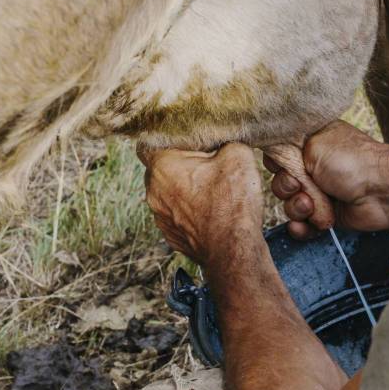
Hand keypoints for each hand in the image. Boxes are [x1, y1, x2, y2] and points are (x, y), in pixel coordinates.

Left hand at [139, 143, 263, 264]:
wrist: (233, 252)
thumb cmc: (232, 203)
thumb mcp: (238, 156)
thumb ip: (225, 140)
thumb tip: (224, 140)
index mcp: (161, 166)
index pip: (150, 140)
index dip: (170, 137)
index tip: (190, 140)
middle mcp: (153, 192)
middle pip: (161, 168)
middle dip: (181, 164)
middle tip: (208, 163)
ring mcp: (160, 217)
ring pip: (169, 193)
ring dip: (186, 189)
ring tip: (213, 190)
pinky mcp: (172, 236)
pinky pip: (178, 215)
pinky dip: (191, 211)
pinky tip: (212, 211)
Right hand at [264, 121, 388, 238]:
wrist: (381, 190)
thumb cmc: (351, 161)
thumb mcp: (314, 144)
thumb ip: (287, 149)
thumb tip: (270, 152)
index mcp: (311, 143)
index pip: (279, 154)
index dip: (276, 163)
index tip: (282, 165)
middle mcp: (313, 167)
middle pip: (280, 182)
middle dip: (286, 188)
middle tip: (300, 186)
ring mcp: (319, 192)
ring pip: (289, 205)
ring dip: (298, 208)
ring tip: (313, 205)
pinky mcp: (325, 215)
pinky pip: (302, 225)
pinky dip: (303, 227)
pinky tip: (309, 224)